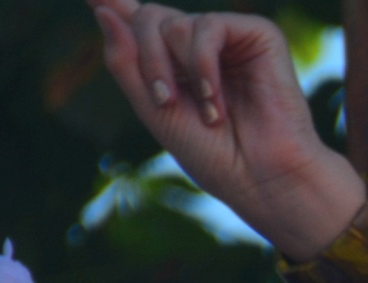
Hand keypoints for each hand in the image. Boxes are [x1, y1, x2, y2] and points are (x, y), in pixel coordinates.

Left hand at [90, 0, 366, 259]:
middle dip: (147, 60)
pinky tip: (215, 99)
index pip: (136, 18)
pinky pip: (208, 26)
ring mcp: (230, 38)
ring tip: (208, 114)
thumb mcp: (154, 109)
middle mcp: (201, 45)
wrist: (265, 179)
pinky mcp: (259, 35)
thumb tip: (102, 4)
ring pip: (173, 22)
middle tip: (167, 102)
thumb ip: (124, 60)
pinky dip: (203, 65)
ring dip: (178, 71)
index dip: (112, 2)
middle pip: (148, 17)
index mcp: (176, 61)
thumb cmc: (215, 156)